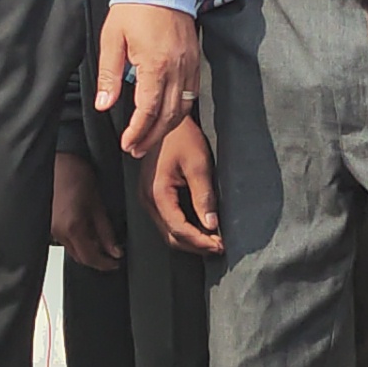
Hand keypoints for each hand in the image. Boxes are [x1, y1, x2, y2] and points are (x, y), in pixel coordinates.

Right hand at [52, 151, 121, 271]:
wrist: (54, 159)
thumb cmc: (73, 173)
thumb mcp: (97, 203)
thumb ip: (106, 231)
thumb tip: (115, 250)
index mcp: (71, 228)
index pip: (90, 258)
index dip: (105, 264)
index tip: (116, 263)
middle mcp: (57, 232)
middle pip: (79, 257)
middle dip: (97, 259)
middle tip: (112, 254)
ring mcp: (50, 228)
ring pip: (71, 248)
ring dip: (87, 248)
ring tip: (101, 239)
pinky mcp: (47, 223)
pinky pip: (64, 238)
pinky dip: (77, 239)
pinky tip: (86, 229)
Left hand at [96, 2, 201, 158]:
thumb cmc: (133, 8)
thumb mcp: (112, 39)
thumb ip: (110, 74)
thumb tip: (105, 104)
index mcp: (154, 64)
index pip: (148, 109)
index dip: (138, 131)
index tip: (127, 143)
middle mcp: (176, 68)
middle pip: (168, 115)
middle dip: (152, 136)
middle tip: (136, 150)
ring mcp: (189, 64)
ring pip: (183, 108)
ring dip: (167, 128)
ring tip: (150, 139)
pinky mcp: (194, 60)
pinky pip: (191, 94)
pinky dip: (180, 111)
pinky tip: (168, 118)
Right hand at [145, 114, 221, 253]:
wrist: (167, 120)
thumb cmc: (182, 137)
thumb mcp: (198, 165)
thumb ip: (204, 197)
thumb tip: (212, 224)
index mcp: (157, 193)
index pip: (179, 229)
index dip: (201, 241)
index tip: (220, 245)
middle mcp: (147, 199)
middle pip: (171, 236)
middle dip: (196, 246)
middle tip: (219, 247)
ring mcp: (147, 198)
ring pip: (167, 231)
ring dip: (190, 240)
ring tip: (213, 240)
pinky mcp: (151, 195)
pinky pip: (166, 221)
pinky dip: (183, 229)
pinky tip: (200, 228)